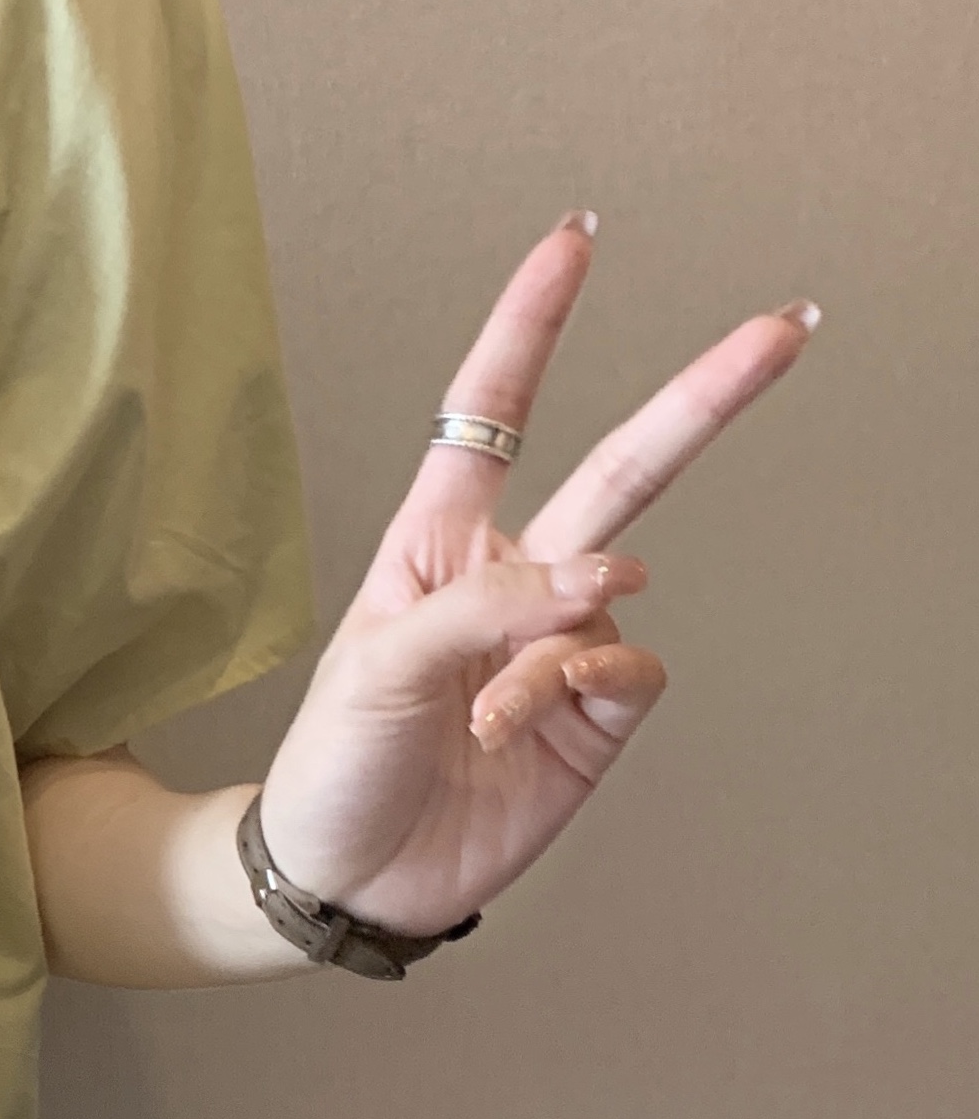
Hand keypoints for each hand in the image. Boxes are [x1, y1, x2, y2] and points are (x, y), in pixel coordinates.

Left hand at [254, 213, 816, 937]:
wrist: (346, 877)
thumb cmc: (334, 763)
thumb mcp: (377, 664)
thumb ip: (488, 605)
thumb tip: (607, 576)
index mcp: (438, 543)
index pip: (493, 414)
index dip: (532, 327)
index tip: (575, 242)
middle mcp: (511, 582)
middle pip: (620, 469)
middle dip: (699, 399)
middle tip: (784, 328)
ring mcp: (560, 647)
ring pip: (618, 595)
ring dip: (553, 651)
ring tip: (484, 717)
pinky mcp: (595, 717)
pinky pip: (626, 670)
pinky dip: (577, 693)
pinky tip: (520, 731)